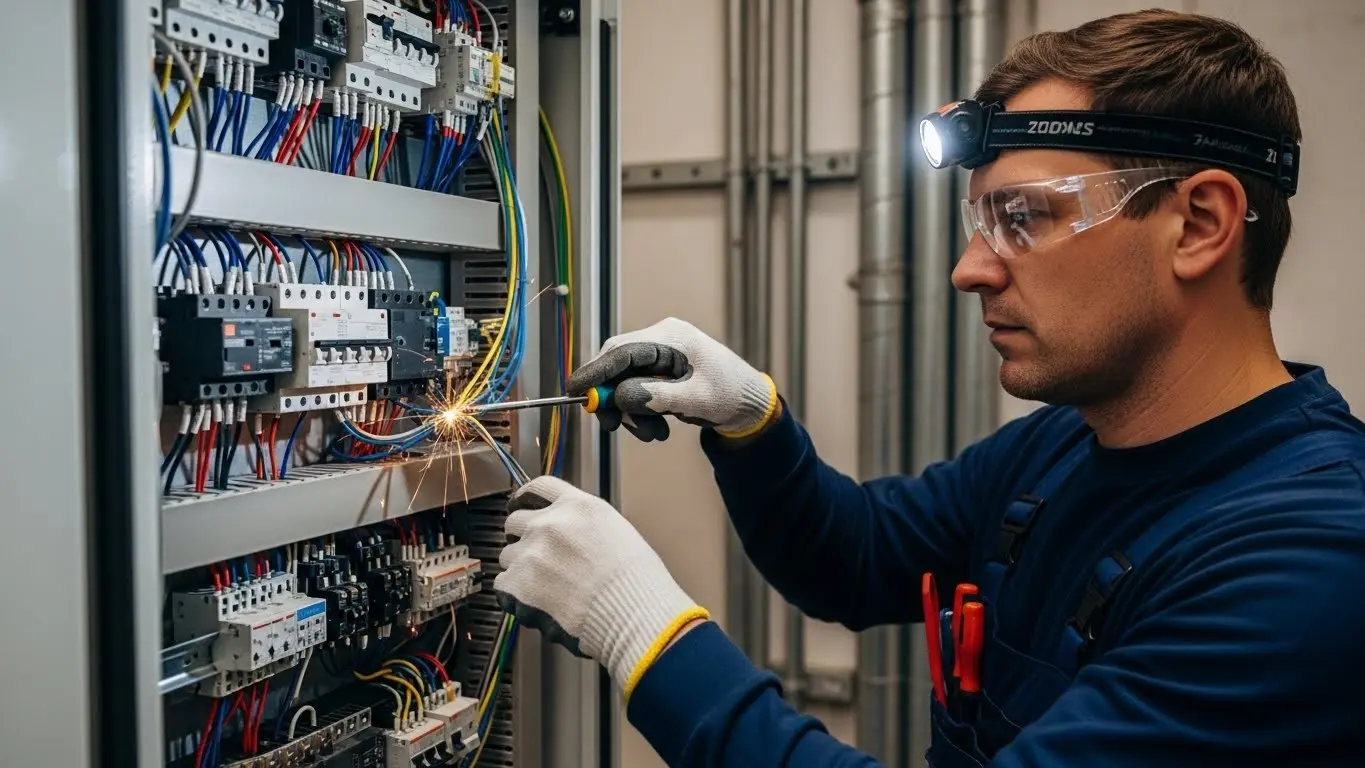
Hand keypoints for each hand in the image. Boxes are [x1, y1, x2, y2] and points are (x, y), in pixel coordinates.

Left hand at [493, 476, 710, 696]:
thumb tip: (571, 535)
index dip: (525, 497)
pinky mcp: (518, 583)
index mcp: (578, 507)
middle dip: (521, 538)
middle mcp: (550, 524)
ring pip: (508, 556)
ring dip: (520, 570)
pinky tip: (538, 604)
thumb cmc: (635, 583)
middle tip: (536, 558)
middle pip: (514, 521)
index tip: (520, 504)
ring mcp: (531, 552)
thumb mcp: (618, 533)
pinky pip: (503, 586)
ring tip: (547, 589)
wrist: (631, 614)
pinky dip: (515, 596)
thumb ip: (585, 526)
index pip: (539, 487)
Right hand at [566, 317, 778, 441]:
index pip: (621, 351)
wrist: (749, 404)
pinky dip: (638, 414)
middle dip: (611, 399)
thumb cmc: (730, 394)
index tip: (573, 391)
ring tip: (653, 434)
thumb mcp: (696, 398)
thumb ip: (659, 396)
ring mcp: (658, 358)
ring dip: (629, 413)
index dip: (594, 371)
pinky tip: (656, 429)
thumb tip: (622, 397)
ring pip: (622, 383)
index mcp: (671, 337)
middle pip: (616, 366)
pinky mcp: (658, 374)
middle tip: (612, 426)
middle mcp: (660, 342)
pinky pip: (634, 392)